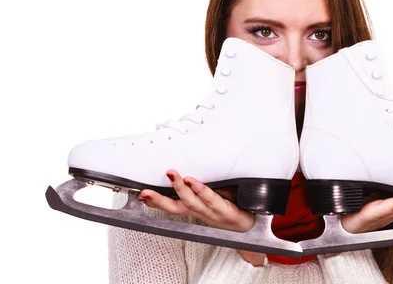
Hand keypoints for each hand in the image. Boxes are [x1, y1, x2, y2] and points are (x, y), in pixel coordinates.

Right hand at [138, 169, 265, 265]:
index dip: (156, 202)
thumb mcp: (212, 197)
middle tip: (146, 191)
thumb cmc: (230, 208)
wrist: (250, 224)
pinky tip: (192, 181)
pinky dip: (200, 189)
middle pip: (176, 207)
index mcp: (196, 209)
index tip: (141, 196)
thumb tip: (188, 169)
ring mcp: (211, 212)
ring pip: (191, 201)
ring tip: (172, 175)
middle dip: (159, 200)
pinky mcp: (224, 210)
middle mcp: (200, 212)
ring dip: (179, 188)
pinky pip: (210, 198)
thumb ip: (200, 188)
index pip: (172, 206)